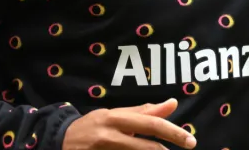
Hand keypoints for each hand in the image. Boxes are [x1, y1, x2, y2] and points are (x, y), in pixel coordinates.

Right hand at [62, 98, 196, 149]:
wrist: (58, 140)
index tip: (190, 141)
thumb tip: (173, 103)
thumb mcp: (116, 116)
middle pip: (145, 146)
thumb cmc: (92, 126)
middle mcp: (108, 134)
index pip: (150, 124)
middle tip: (188, 148)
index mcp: (115, 118)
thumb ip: (144, 112)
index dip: (173, 132)